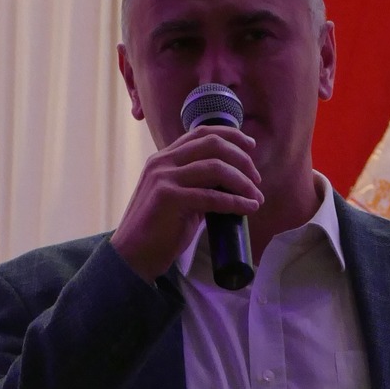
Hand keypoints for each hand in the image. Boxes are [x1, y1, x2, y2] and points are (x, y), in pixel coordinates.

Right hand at [111, 128, 263, 282]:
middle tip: (256, 179)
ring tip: (256, 197)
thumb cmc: (159, 230)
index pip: (201, 133)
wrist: (133, 255)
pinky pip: (211, 196)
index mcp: (164, 158)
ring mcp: (164, 178)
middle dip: (241, 159)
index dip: (230, 135)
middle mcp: (162, 162)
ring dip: (242, 182)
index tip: (251, 146)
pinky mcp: (168, 198)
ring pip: (215, 168)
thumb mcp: (180, 198)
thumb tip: (232, 182)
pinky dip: (235, 202)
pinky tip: (249, 208)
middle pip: (212, 145)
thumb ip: (199, 185)